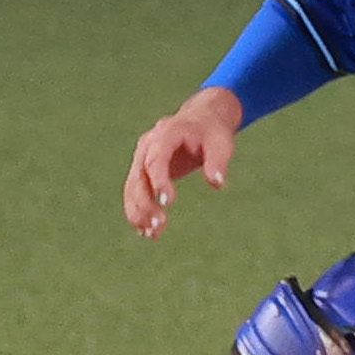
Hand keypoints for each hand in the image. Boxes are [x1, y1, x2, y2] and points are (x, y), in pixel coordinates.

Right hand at [123, 87, 242, 237]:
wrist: (201, 120)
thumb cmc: (212, 132)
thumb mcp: (221, 143)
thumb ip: (217, 161)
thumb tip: (216, 183)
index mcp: (166, 133)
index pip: (157, 159)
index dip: (159, 181)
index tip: (167, 203)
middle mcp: (148, 145)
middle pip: (139, 177)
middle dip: (145, 202)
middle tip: (158, 225)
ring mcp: (142, 157)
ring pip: (133, 187)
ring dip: (138, 211)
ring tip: (151, 234)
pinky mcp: (143, 170)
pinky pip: (136, 192)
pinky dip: (139, 210)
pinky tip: (146, 231)